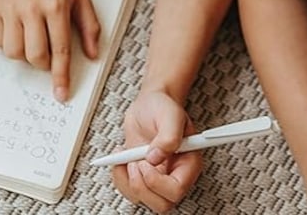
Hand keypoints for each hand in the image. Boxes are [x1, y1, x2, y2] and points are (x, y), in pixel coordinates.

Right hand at [0, 0, 99, 101]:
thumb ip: (89, 26)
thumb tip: (92, 54)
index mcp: (56, 6)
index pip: (60, 50)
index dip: (61, 76)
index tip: (61, 93)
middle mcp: (32, 9)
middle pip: (36, 56)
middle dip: (43, 65)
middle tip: (47, 56)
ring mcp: (11, 10)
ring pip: (14, 53)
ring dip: (25, 56)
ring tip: (32, 41)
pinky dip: (8, 45)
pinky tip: (18, 33)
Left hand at [112, 91, 201, 212]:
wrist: (150, 103)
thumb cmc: (163, 107)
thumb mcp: (170, 114)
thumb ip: (168, 136)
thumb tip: (155, 158)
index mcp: (188, 163)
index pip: (177, 189)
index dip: (158, 182)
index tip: (146, 162)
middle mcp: (173, 174)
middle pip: (162, 203)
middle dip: (142, 186)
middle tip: (135, 162)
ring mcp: (156, 176)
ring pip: (143, 200)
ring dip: (128, 181)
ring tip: (126, 157)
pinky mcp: (141, 173)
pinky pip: (129, 190)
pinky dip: (119, 177)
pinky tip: (120, 158)